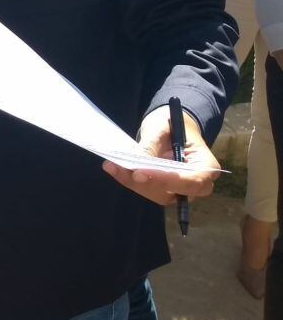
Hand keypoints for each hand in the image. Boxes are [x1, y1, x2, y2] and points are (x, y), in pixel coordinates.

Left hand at [102, 105, 220, 204]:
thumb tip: (138, 160)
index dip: (166, 180)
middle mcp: (195, 183)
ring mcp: (179, 189)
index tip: (140, 173)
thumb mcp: (162, 128)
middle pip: (172, 193)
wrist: (170, 126)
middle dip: (144, 183)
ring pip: (156, 194)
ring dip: (132, 183)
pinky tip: (113, 168)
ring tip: (112, 166)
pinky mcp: (162, 188)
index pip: (191, 181)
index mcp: (206, 166)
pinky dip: (128, 180)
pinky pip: (146, 189)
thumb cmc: (172, 124)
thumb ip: (152, 144)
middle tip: (120, 169)